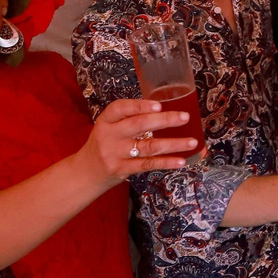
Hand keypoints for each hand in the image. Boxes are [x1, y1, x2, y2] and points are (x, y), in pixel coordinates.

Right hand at [76, 99, 196, 184]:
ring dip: (173, 144)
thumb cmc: (104, 144)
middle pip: (138, 125)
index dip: (140, 106)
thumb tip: (165, 110)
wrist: (85, 172)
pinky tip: (181, 160)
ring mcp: (115, 154)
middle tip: (185, 117)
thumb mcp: (109, 127)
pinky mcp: (122, 169)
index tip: (159, 105)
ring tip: (192, 141)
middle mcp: (109, 135)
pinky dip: (166, 162)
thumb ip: (129, 118)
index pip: (120, 108)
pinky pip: (148, 164)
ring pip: (148, 146)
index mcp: (106, 120)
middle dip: (164, 120)